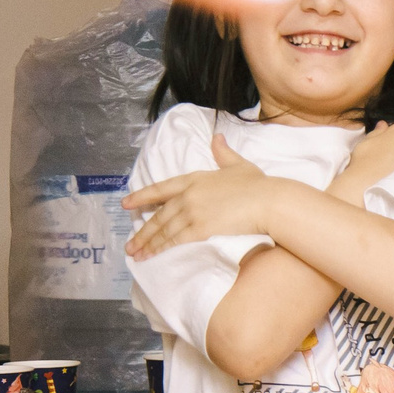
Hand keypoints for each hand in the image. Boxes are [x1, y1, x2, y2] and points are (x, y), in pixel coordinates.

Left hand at [125, 136, 290, 255]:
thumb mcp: (238, 164)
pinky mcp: (201, 228)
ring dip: (148, 243)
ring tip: (136, 254)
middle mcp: (188, 195)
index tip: (125, 204)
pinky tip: (152, 255)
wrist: (268, 202)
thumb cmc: (258, 184)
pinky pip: (176, 240)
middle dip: (142, 232)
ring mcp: (193, 212)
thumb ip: (223, 152)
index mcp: (194, 178)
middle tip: (129, 244)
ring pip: (164, 230)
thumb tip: (216, 137)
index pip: (160, 189)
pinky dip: (161, 248)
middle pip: (159, 215)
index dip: (141, 197)